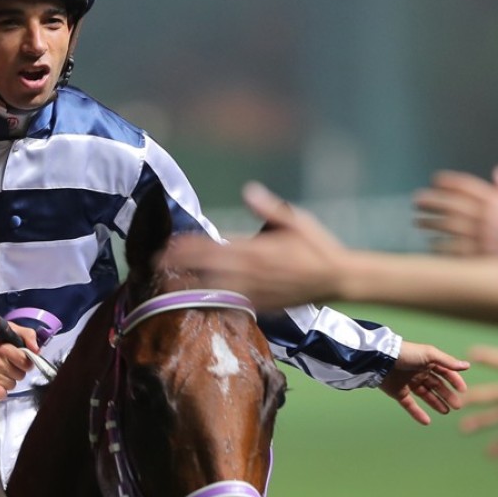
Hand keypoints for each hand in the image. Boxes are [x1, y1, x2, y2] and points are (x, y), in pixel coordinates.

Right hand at [0, 322, 39, 400]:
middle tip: (5, 365)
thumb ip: (27, 334)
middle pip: (20, 375)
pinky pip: (1, 395)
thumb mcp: (8, 328)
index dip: (25, 362)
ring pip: (12, 385)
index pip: (27, 363)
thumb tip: (37, 350)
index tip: (19, 360)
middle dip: (16, 371)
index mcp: (5, 348)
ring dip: (7, 380)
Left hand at [162, 182, 345, 308]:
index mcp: (254, 249)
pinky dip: (220, 300)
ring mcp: (256, 291)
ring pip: (217, 289)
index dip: (186, 247)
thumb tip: (248, 190)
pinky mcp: (264, 306)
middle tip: (160, 262)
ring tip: (179, 281)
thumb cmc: (317, 245)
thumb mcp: (294, 220)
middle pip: (206, 270)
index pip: (211, 248)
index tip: (168, 245)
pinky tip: (209, 299)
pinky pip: (236, 304)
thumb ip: (269, 208)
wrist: (337, 278)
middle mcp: (251, 272)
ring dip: (197, 284)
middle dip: (182, 265)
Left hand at [379, 340, 468, 424]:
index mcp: (427, 361)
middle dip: (447, 395)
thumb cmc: (407, 353)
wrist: (381, 359)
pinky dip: (418, 414)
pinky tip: (427, 421)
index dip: (455, 381)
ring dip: (437, 403)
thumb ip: (448, 362)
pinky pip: (410, 405)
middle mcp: (419, 372)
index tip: (463, 391)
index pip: (445, 372)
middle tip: (457, 406)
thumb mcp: (430, 355)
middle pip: (437, 385)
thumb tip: (467, 366)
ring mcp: (409, 383)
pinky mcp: (398, 393)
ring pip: (426, 395)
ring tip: (446, 412)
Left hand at [414, 165, 497, 255]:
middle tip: (417, 201)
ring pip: (448, 227)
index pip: (466, 186)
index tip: (435, 180)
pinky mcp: (483, 255)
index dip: (448, 183)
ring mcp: (483, 236)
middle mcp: (487, 216)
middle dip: (431, 201)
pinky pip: (454, 251)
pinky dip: (440, 247)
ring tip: (419, 221)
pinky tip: (432, 246)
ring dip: (431, 223)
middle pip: (450, 205)